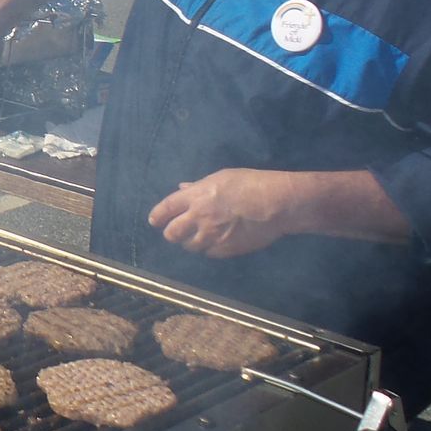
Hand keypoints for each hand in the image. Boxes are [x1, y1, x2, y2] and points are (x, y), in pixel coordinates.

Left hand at [147, 168, 294, 257]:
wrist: (276, 204)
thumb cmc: (251, 184)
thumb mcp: (221, 177)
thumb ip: (198, 186)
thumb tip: (182, 188)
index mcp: (196, 197)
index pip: (166, 209)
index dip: (157, 217)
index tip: (154, 221)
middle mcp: (199, 217)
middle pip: (171, 233)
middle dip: (171, 233)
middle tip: (176, 231)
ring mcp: (212, 236)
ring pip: (189, 246)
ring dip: (190, 242)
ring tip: (199, 236)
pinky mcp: (225, 250)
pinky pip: (208, 253)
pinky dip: (208, 249)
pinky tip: (216, 242)